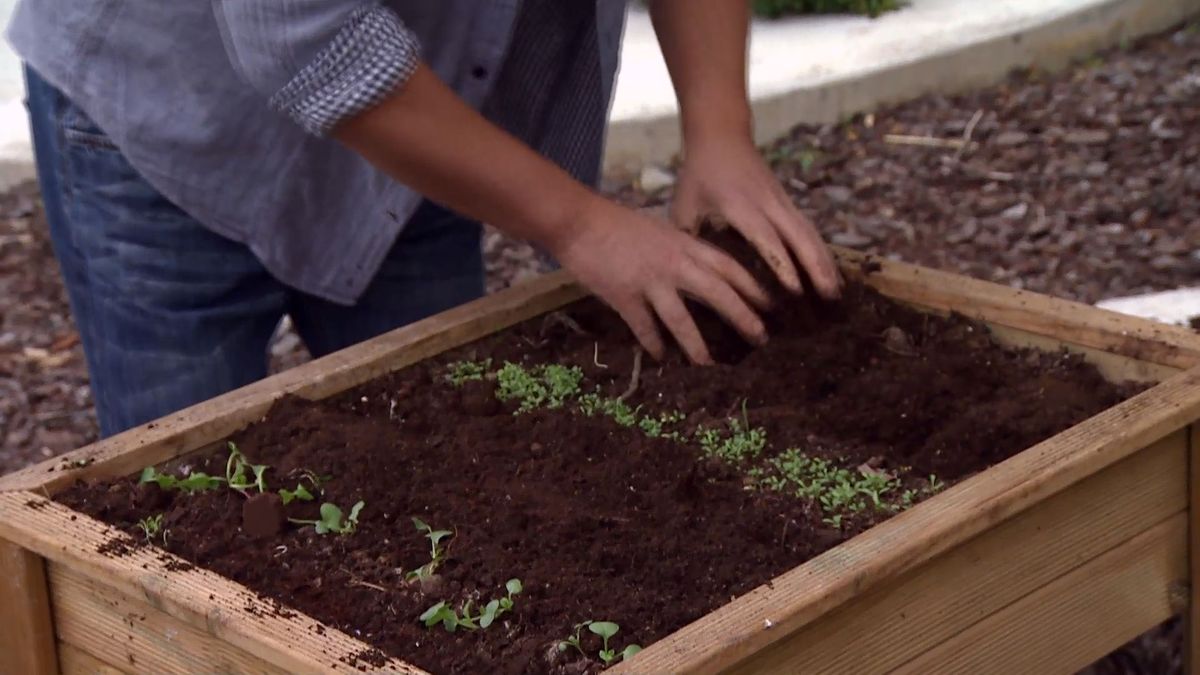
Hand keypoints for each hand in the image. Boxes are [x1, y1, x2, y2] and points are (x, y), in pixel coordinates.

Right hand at [550, 196, 771, 364]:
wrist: (578, 221)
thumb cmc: (616, 224)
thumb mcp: (658, 231)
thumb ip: (679, 251)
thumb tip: (698, 272)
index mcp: (683, 243)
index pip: (728, 265)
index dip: (752, 285)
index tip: (771, 303)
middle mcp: (673, 262)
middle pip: (717, 292)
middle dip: (743, 316)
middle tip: (761, 338)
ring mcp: (649, 280)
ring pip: (681, 317)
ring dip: (697, 344)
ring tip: (709, 365)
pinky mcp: (624, 296)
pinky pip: (644, 327)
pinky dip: (653, 343)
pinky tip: (660, 358)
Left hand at [670, 136, 842, 298]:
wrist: (721, 136)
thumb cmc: (698, 175)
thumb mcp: (683, 206)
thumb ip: (688, 240)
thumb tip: (691, 277)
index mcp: (739, 205)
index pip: (765, 237)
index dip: (781, 263)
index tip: (795, 289)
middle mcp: (767, 202)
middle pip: (799, 235)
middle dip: (816, 266)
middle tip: (830, 297)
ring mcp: (781, 200)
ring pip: (808, 232)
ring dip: (824, 261)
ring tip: (836, 291)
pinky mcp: (787, 202)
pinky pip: (807, 228)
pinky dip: (819, 250)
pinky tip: (827, 272)